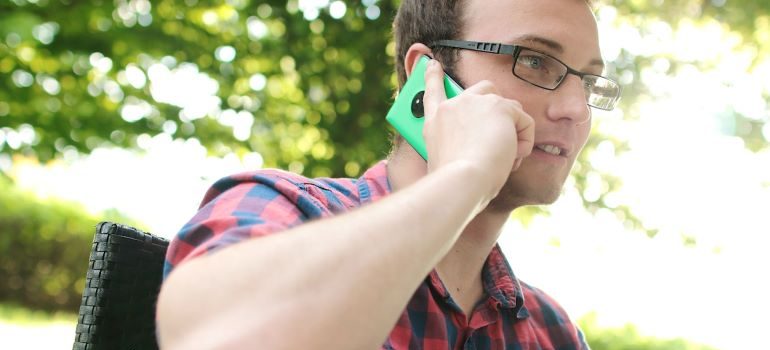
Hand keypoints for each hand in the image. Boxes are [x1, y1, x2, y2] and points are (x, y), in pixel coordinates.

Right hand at [421, 59, 534, 198]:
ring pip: (510, 109)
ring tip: (506, 158)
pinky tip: (513, 157)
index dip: (433, 76)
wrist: (461, 182)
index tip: (432, 63)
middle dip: (498, 106)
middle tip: (503, 133)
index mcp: (435, 122)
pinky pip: (524, 121)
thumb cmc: (455, 182)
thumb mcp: (445, 162)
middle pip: (484, 90)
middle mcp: (453, 107)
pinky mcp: (499, 107)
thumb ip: (457, 147)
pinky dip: (525, 141)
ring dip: (514, 133)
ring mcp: (475, 103)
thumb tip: (483, 148)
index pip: (433, 92)